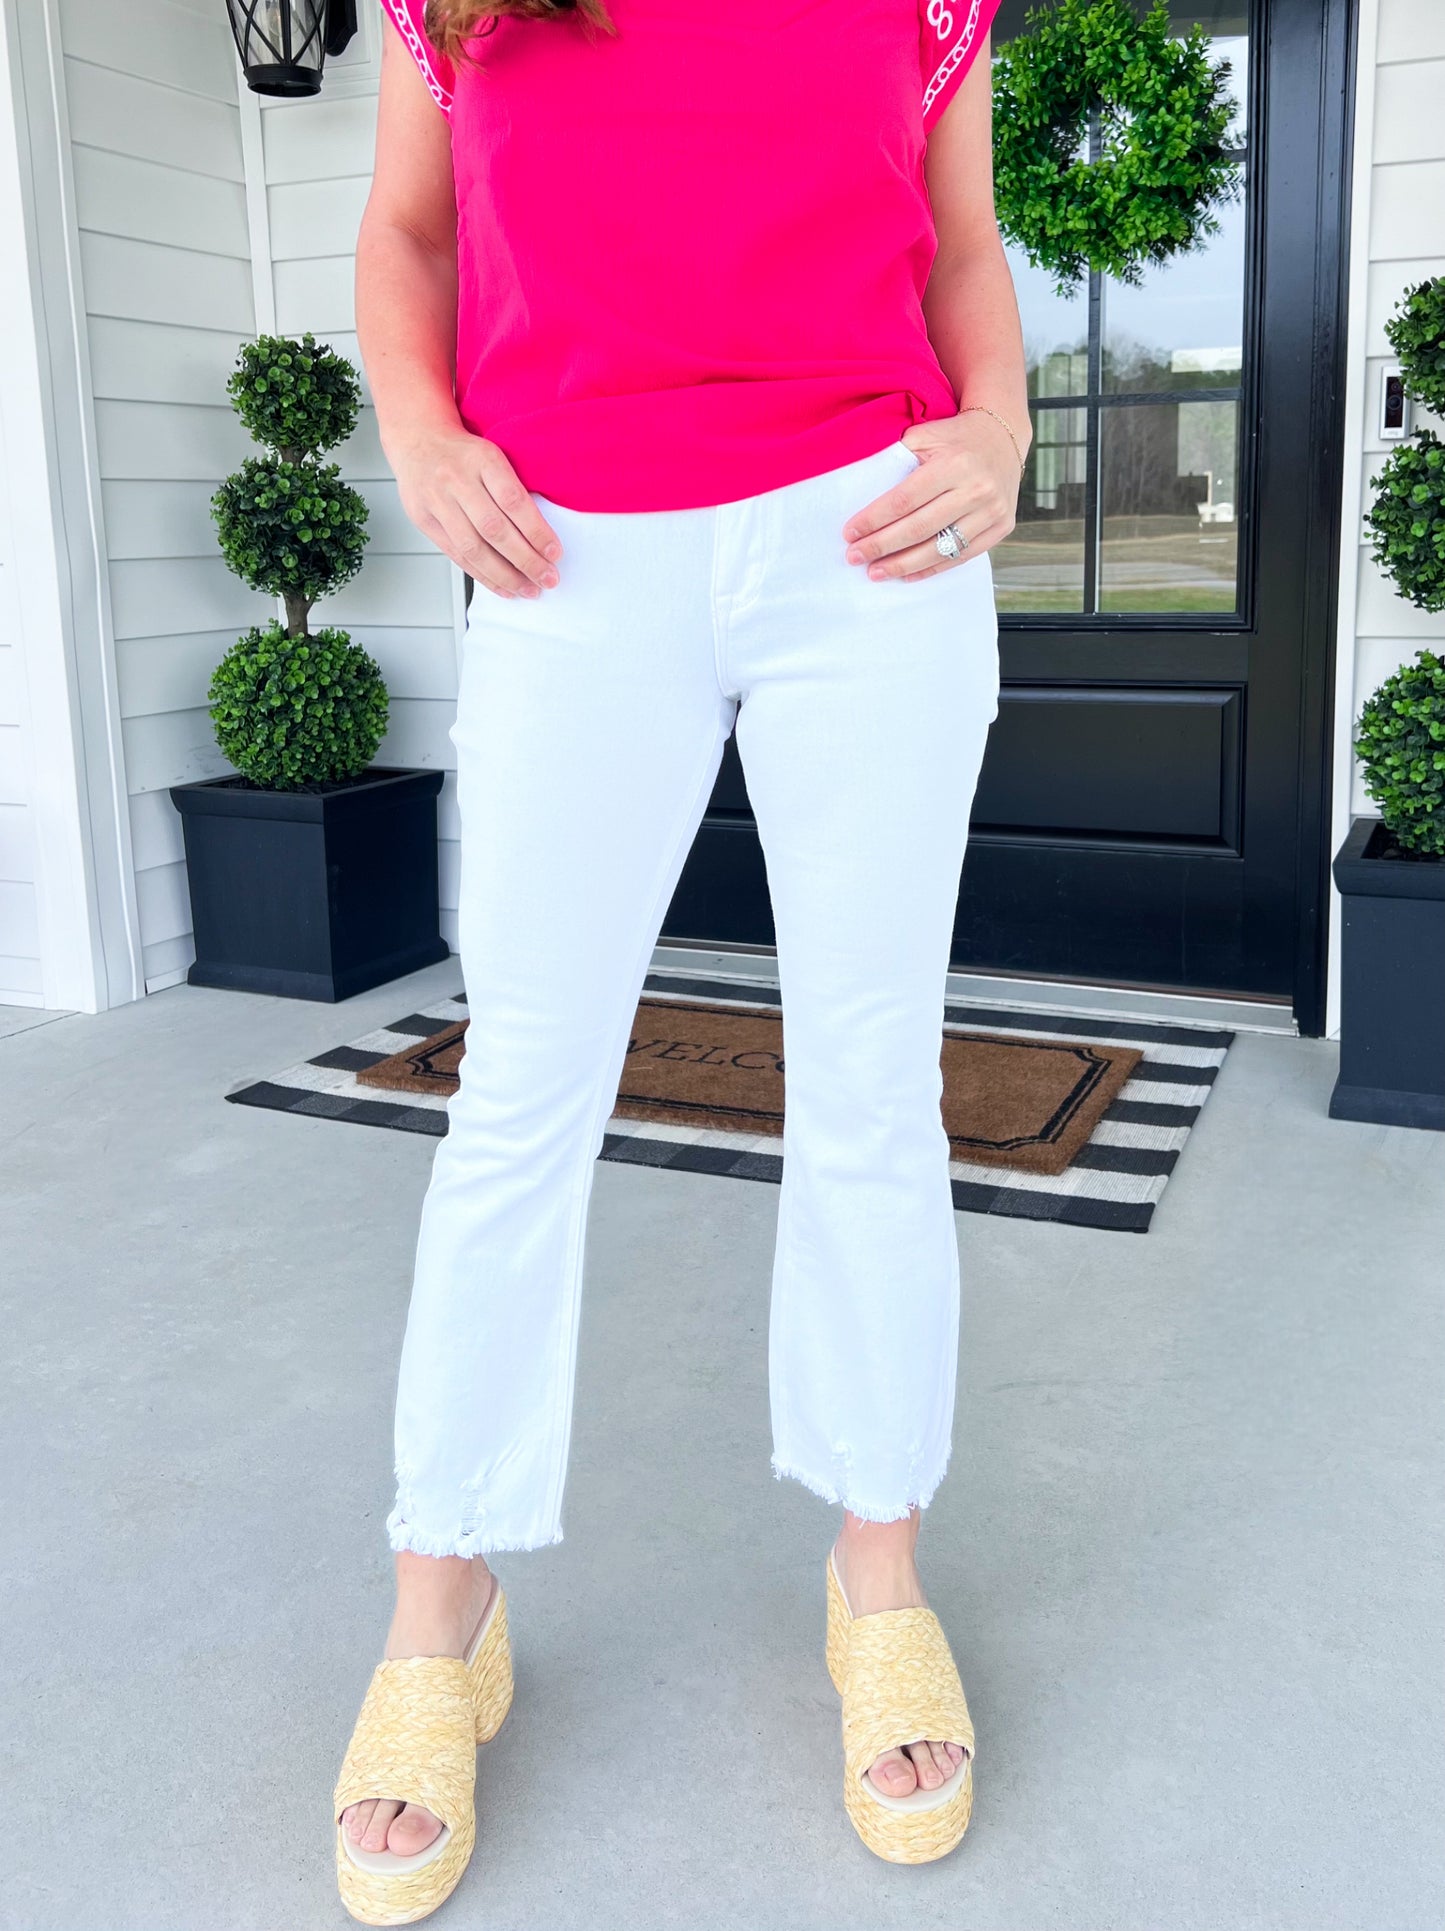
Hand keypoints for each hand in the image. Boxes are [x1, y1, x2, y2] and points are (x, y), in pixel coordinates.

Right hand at [390, 425, 561, 598]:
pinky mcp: (424, 519)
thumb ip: (512, 487)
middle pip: (494, 529)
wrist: (417, 438)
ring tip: (528, 589)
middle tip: (548, 578)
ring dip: (505, 575)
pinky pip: (456, 555)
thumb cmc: (464, 452)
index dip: (536, 531)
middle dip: (525, 560)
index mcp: (482, 459)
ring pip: (473, 547)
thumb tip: (542, 533)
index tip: (555, 553)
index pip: (513, 500)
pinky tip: (503, 587)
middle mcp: (456, 479)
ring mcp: (437, 501)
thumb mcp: (493, 455)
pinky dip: (482, 575)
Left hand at [842, 410, 1025, 582]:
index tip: (849, 533)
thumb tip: (861, 493)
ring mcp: (992, 511)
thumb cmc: (956, 438)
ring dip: (903, 565)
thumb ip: (897, 459)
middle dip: (882, 546)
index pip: (905, 500)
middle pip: (919, 528)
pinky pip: (961, 557)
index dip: (874, 519)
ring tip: (875, 572)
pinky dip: (931, 568)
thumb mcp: (925, 435)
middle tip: (854, 558)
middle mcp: (976, 489)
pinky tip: (907, 574)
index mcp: (955, 464)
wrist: (1003, 438)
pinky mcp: (1001, 528)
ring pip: (940, 548)